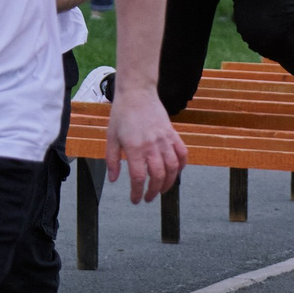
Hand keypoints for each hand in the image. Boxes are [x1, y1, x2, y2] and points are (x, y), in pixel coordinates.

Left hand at [105, 81, 186, 203]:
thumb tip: (114, 180)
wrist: (137, 93)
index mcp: (134, 148)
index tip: (136, 200)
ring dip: (168, 182)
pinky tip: (175, 172)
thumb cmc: (122, 115)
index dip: (137, 192)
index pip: (138, 177)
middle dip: (153, 191)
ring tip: (162, 189)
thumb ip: (112, 160)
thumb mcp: (111, 138)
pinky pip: (182, 153)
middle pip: (157, 176)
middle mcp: (151, 145)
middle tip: (149, 198)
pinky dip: (181, 166)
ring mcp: (164, 139)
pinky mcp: (173, 134)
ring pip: (172, 168)